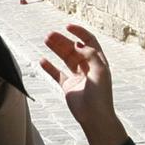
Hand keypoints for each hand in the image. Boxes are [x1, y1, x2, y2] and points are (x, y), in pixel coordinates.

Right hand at [40, 24, 127, 144]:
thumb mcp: (100, 71)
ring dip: (56, 49)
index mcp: (98, 62)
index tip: (68, 26)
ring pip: (65, 58)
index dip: (80, 32)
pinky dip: (49, 67)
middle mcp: (87, 67)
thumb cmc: (101, 95)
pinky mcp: (68, 86)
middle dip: (62, 40)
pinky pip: (57, 74)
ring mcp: (77, 76)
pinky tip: (42, 60)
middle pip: (74, 48)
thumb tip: (79, 44)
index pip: (89, 41)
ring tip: (45, 40)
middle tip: (50, 35)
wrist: (95, 117)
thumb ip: (91, 55)